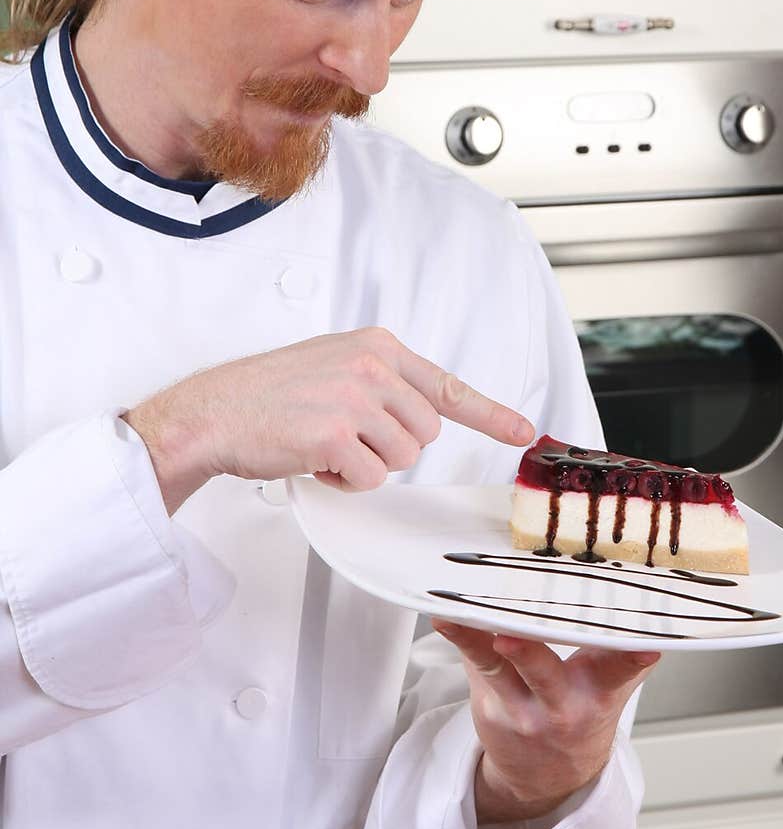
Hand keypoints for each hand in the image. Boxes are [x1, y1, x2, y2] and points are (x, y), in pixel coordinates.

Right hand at [123, 326, 533, 512]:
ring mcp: (355, 398)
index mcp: (376, 347)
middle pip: (425, 434)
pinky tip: (312, 459)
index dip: (489, 413)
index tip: (522, 430)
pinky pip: (369, 478)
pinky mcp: (336, 434)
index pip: (445, 385)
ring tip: (324, 444)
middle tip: (344, 436)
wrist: (215, 411)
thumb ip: (380, 382)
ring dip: (366, 465)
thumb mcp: (333, 364)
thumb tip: (422, 415)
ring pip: (402, 459)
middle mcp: (372, 366)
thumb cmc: (269, 394)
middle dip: (390, 447)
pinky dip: (343, 481)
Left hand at [431, 619, 659, 823]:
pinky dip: (461, 639)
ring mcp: (520, 708)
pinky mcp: (489, 704)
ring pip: (498, 669)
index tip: (646, 645)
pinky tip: (445, 619)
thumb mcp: (611, 687)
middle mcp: (560, 705)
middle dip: (529, 655)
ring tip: (456, 617)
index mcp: (600, 692)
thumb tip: (636, 592)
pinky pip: (475, 666)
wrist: (546, 777)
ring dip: (477, 642)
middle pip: (545, 674)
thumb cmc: (580, 714)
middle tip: (509, 636)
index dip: (633, 658)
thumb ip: (617, 646)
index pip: (621, 672)